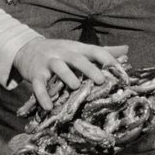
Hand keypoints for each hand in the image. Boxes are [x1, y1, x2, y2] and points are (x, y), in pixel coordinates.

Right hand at [12, 38, 128, 112]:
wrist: (28, 50)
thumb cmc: (60, 52)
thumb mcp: (80, 49)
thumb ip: (102, 51)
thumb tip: (126, 50)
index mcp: (77, 48)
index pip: (94, 50)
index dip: (108, 59)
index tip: (121, 71)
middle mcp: (63, 53)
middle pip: (77, 58)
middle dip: (89, 68)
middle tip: (101, 80)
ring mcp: (48, 62)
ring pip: (58, 67)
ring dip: (67, 76)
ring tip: (75, 87)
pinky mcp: (35, 73)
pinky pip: (38, 84)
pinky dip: (42, 95)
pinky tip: (48, 106)